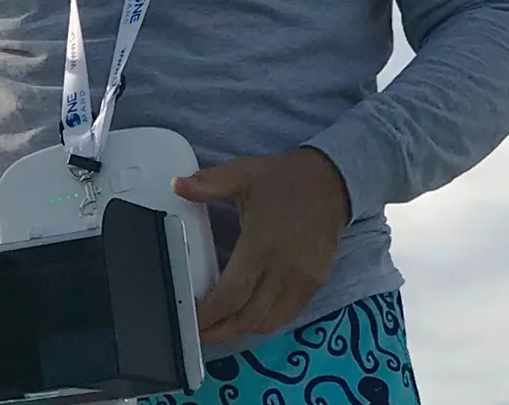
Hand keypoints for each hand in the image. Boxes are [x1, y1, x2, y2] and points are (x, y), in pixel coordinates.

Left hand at [172, 146, 350, 344]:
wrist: (332, 182)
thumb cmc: (283, 179)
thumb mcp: (243, 173)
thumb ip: (209, 183)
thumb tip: (176, 186)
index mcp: (260, 246)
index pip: (231, 295)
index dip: (209, 315)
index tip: (191, 319)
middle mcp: (283, 271)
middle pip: (247, 317)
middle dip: (220, 331)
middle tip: (198, 334)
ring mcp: (302, 281)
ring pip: (268, 322)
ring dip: (242, 331)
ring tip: (219, 329)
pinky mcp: (315, 285)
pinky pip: (287, 315)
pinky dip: (265, 323)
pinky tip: (248, 318)